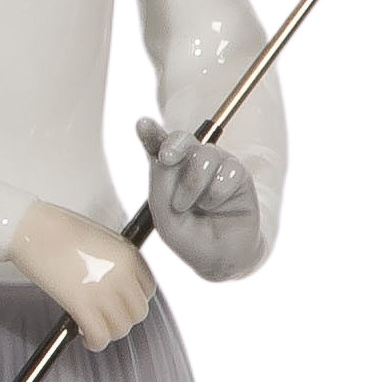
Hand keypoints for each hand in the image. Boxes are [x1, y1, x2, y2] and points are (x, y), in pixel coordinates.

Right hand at [5, 201, 157, 347]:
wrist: (30, 227)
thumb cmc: (55, 228)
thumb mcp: (99, 238)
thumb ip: (112, 261)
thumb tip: (110, 283)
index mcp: (129, 255)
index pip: (148, 290)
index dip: (132, 302)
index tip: (120, 305)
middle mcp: (122, 273)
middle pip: (138, 312)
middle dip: (122, 319)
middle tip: (106, 319)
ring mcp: (103, 290)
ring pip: (121, 328)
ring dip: (108, 333)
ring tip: (94, 330)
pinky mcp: (81, 304)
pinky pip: (99, 335)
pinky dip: (95, 342)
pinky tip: (86, 339)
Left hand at [135, 116, 268, 281]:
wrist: (219, 257)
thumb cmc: (189, 236)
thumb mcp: (165, 215)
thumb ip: (161, 184)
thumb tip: (166, 155)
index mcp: (169, 171)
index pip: (158, 145)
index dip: (151, 133)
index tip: (143, 124)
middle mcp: (192, 163)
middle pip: (183, 139)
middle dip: (174, 144)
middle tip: (168, 157)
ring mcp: (217, 166)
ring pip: (206, 155)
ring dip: (194, 183)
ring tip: (194, 206)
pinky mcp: (239, 175)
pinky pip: (228, 172)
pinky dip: (216, 194)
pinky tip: (215, 207)